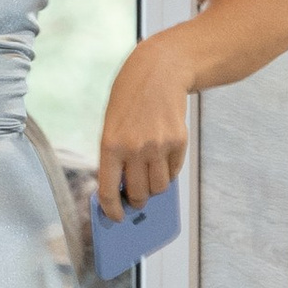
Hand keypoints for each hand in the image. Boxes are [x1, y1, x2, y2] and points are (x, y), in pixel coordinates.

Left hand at [94, 38, 192, 221]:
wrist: (160, 70)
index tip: (116, 217)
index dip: (112, 210)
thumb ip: (114, 155)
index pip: (108, 190)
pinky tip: (162, 162)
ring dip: (153, 189)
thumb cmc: (130, 97)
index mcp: (110, 144)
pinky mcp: (179, 142)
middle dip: (136, 200)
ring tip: (149, 179)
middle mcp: (135, 148)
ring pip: (159, 187)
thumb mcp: (111, 124)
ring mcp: (159, 146)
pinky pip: (173, 172)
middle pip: (138, 193)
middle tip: (135, 198)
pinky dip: (168, 173)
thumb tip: (122, 188)